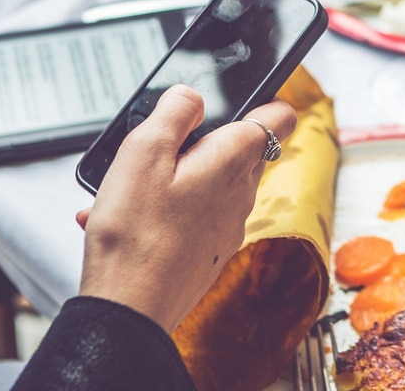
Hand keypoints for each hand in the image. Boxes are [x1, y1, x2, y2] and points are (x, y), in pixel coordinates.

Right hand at [76, 85, 296, 332]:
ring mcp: (228, 223)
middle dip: (204, 138)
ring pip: (212, 181)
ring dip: (176, 175)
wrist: (128, 310)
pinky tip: (123, 216)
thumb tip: (192, 94)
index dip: (265, 98)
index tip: (242, 94)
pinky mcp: (210, 248)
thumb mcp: (142, 152)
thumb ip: (173, 112)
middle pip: (240, 148)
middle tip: (162, 142)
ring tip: (128, 186)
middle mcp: (241, 192)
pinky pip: (194, 213)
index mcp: (234, 160)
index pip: (280, 116)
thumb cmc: (135, 235)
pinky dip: (165, 208)